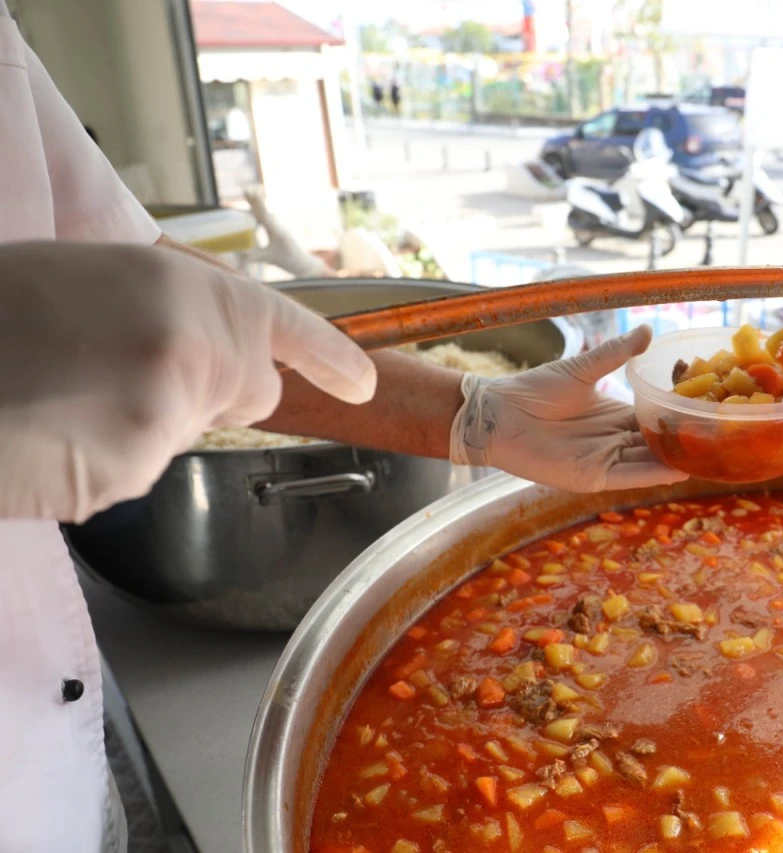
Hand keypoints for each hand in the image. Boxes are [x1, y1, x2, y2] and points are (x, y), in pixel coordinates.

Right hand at [0, 241, 375, 521]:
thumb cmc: (0, 305)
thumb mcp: (101, 274)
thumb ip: (181, 310)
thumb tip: (224, 351)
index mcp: (188, 292)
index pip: (289, 330)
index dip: (334, 359)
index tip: (364, 384)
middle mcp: (193, 355)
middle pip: (250, 393)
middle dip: (218, 387)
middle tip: (136, 365)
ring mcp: (162, 421)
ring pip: (184, 432)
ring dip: (143, 419)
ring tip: (63, 387)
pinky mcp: (126, 476)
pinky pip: (135, 470)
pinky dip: (102, 457)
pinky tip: (51, 426)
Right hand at [242, 186, 332, 277]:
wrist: (302, 262)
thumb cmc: (287, 260)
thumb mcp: (269, 258)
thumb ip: (252, 256)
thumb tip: (237, 255)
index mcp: (276, 232)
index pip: (264, 215)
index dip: (258, 204)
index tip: (251, 192)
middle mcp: (277, 226)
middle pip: (263, 211)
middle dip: (254, 200)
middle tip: (246, 189)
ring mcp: (277, 227)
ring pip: (264, 213)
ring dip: (256, 204)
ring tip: (248, 193)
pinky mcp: (276, 229)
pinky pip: (266, 218)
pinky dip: (258, 212)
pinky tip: (251, 209)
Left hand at [450, 326, 688, 491]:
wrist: (498, 412)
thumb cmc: (534, 390)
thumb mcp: (583, 369)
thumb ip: (616, 354)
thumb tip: (649, 330)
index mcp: (613, 415)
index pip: (653, 418)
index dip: (678, 416)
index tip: (707, 410)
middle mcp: (612, 440)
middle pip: (655, 442)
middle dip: (683, 441)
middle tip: (719, 436)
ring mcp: (603, 460)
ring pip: (647, 461)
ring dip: (675, 460)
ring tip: (709, 457)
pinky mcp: (590, 477)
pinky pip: (628, 476)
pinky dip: (652, 474)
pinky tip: (678, 470)